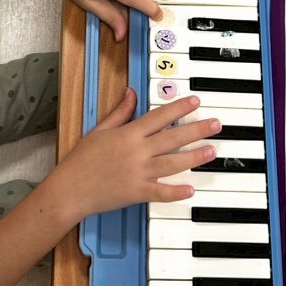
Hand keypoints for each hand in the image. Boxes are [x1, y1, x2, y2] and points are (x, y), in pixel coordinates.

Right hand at [53, 90, 220, 217]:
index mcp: (128, 134)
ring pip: (172, 163)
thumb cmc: (81, 160)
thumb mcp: (99, 130)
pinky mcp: (137, 192)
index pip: (159, 116)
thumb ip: (120, 112)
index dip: (179, 108)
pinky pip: (160, 192)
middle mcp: (136, 152)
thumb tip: (131, 93)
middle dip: (197, 130)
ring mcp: (138, 173)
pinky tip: (190, 188)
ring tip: (211, 151)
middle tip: (215, 125)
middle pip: (173, 138)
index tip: (195, 102)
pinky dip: (176, 191)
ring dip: (194, 157)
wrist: (70, 189)